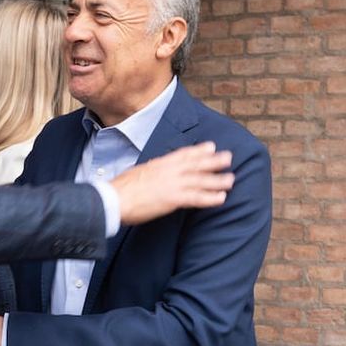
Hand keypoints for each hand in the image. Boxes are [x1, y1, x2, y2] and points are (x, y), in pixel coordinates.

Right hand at [112, 141, 234, 225]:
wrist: (114, 199)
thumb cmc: (121, 188)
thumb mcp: (138, 172)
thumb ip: (151, 170)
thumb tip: (154, 171)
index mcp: (160, 163)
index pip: (183, 154)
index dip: (199, 150)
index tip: (211, 146)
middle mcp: (169, 171)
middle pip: (196, 164)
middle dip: (214, 161)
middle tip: (229, 158)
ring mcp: (172, 184)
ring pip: (201, 180)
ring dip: (217, 180)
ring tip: (231, 180)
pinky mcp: (173, 199)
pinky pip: (196, 198)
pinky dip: (210, 198)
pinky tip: (221, 198)